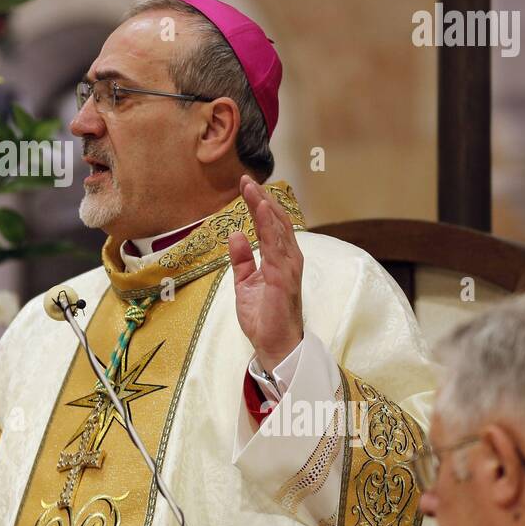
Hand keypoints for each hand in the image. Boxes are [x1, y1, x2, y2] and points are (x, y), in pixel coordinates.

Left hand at [228, 175, 304, 374]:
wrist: (272, 345)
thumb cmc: (263, 317)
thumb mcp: (244, 283)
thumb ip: (242, 260)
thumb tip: (236, 235)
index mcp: (279, 260)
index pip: (270, 226)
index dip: (258, 205)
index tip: (246, 186)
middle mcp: (288, 259)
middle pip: (276, 222)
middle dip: (262, 199)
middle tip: (247, 180)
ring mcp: (288, 267)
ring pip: (278, 229)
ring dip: (265, 207)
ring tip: (253, 189)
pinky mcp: (282, 277)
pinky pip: (276, 246)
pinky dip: (269, 226)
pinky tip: (262, 211)